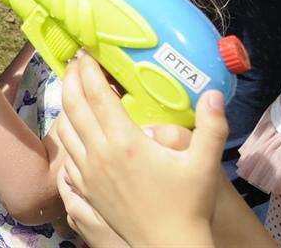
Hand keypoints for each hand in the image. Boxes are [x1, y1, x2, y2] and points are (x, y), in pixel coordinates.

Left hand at [53, 53, 225, 247]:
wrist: (169, 247)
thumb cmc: (189, 206)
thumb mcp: (205, 165)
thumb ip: (212, 127)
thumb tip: (215, 94)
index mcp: (124, 142)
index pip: (97, 95)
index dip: (89, 70)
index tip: (86, 52)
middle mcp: (100, 154)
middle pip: (73, 105)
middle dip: (72, 78)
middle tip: (76, 61)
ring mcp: (88, 172)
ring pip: (65, 128)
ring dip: (66, 104)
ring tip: (73, 88)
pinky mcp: (86, 188)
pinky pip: (66, 152)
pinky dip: (65, 132)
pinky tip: (73, 127)